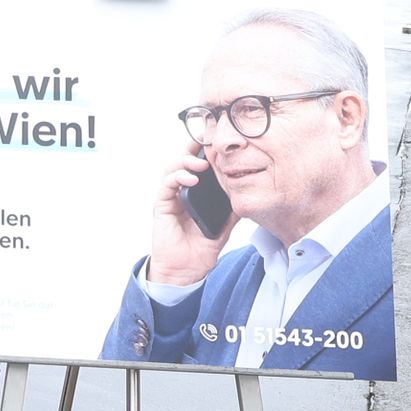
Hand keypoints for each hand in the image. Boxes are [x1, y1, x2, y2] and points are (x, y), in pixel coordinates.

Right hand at [144, 148, 227, 285]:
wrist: (186, 269)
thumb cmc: (201, 248)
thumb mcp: (224, 225)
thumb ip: (232, 209)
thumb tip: (249, 194)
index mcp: (196, 194)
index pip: (198, 166)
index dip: (205, 152)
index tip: (217, 142)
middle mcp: (181, 191)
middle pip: (183, 161)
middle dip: (193, 147)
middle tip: (206, 141)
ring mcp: (170, 197)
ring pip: (172, 168)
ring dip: (185, 161)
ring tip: (201, 163)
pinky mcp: (162, 205)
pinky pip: (167, 185)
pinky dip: (178, 177)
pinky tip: (191, 179)